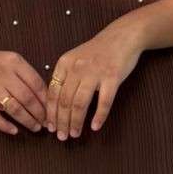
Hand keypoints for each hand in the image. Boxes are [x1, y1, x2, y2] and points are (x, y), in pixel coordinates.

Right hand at [0, 44, 47, 135]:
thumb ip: (26, 74)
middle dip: (40, 113)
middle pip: (27, 98)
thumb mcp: (11, 60)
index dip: (46, 100)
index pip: (36, 84)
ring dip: (27, 120)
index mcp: (15, 63)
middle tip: (46, 123)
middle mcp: (3, 74)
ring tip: (35, 127)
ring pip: (14, 108)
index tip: (52, 110)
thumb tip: (44, 95)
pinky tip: (13, 130)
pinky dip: (4, 125)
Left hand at [46, 21, 143, 138]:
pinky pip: (104, 101)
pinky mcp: (112, 77)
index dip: (50, 113)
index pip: (53, 93)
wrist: (122, 37)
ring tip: (75, 134)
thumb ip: (65, 77)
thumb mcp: (75, 59)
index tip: (50, 127)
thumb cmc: (97, 52)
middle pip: (64, 101)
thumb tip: (54, 105)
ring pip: (80, 103)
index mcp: (64, 64)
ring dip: (76, 122)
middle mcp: (77, 68)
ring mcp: (95, 72)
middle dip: (61, 122)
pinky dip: (99, 116)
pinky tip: (95, 126)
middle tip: (62, 136)